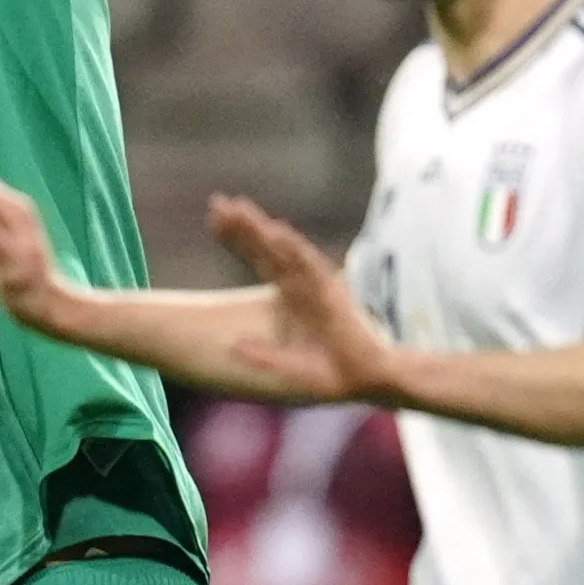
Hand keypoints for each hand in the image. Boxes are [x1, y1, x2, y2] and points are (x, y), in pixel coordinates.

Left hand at [208, 195, 402, 404]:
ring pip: (284, 252)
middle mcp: (300, 285)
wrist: (370, 381)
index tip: (213, 219)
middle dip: (243, 226)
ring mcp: (315, 286)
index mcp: (290, 296)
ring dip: (263, 230)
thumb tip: (232, 347)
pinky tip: (277, 232)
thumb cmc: (333, 373)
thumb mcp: (290, 368)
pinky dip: (293, 249)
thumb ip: (263, 356)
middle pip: (266, 249)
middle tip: (218, 203)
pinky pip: (309, 266)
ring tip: (240, 210)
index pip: (259, 258)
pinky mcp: (331, 292)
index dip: (236, 239)